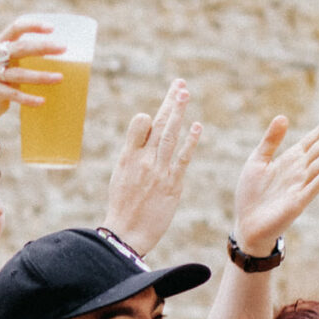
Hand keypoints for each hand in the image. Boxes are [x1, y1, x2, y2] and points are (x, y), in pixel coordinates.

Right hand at [0, 18, 67, 152]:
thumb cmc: (6, 77)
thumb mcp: (11, 62)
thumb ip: (27, 55)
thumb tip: (65, 56)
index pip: (16, 28)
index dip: (33, 25)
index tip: (52, 28)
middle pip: (20, 48)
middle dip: (43, 47)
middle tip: (64, 48)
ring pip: (18, 73)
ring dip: (41, 76)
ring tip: (60, 78)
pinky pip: (13, 94)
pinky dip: (28, 98)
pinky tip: (42, 101)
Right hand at [105, 82, 202, 255]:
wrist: (126, 234)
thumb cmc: (123, 207)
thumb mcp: (121, 176)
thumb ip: (135, 156)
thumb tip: (147, 138)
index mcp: (127, 156)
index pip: (140, 125)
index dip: (150, 117)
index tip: (158, 114)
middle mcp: (142, 160)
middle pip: (158, 124)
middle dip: (170, 102)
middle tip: (180, 84)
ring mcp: (158, 171)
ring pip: (170, 135)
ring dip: (179, 112)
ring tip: (185, 93)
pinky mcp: (172, 184)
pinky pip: (182, 158)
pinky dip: (190, 141)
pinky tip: (197, 126)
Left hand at [232, 109, 318, 256]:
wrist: (246, 224)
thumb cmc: (252, 193)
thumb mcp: (258, 160)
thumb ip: (271, 140)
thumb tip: (283, 116)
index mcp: (292, 159)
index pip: (313, 138)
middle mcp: (301, 170)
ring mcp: (301, 186)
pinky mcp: (298, 202)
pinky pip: (313, 187)